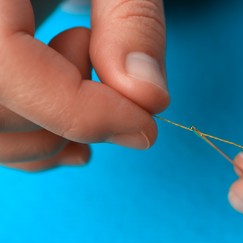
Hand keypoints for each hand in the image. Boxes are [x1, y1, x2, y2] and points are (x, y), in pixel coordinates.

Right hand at [0, 1, 167, 170]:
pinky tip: (72, 136)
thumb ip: (131, 20)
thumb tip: (148, 97)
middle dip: (72, 119)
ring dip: (54, 134)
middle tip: (112, 78)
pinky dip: (36, 143)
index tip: (146, 128)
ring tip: (87, 80)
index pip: (6, 72)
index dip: (84, 114)